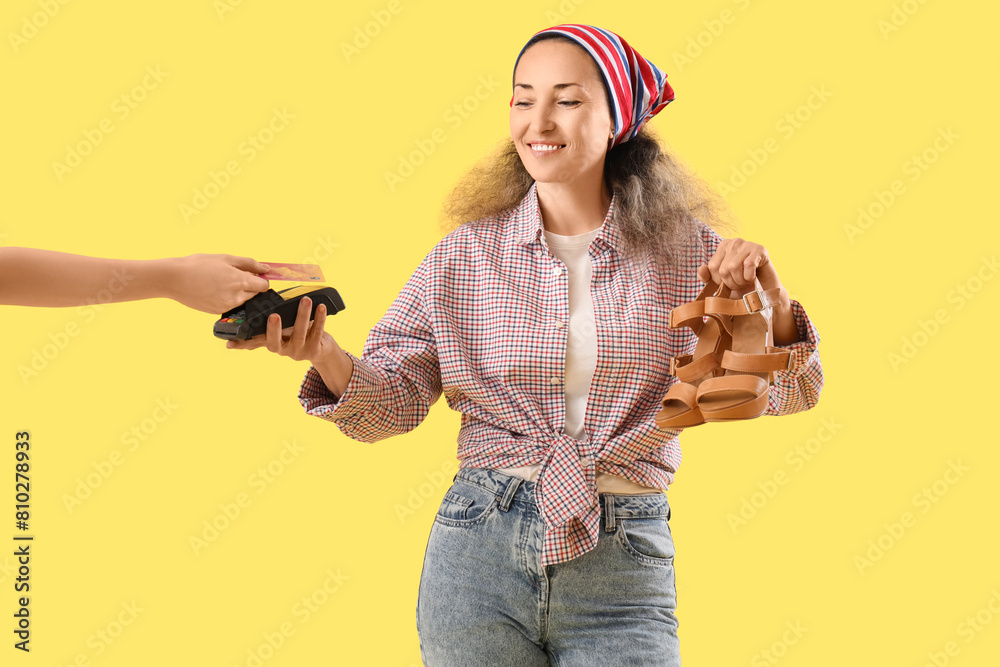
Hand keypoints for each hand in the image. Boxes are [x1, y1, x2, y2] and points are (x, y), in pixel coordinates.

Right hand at [167, 254, 270, 313]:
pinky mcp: (217, 312)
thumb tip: (266, 269)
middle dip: (249, 285)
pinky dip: (227, 298)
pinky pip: (230, 305)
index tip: (254, 274)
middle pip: (254, 293)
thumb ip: (249, 264)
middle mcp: (236, 297)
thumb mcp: (226, 258)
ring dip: (238, 292)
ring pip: (242, 300)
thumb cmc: (199, 265)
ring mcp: (226, 307)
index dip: (260, 279)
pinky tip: (214, 290)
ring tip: (220, 281)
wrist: (174, 279)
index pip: (263, 286)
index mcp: (240, 282)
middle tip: (232, 275)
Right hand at [227, 295, 354, 395]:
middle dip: (274, 329)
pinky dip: (319, 319)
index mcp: (272, 343)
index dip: (242, 344)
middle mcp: (283, 350)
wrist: (322, 349)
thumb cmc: (298, 333)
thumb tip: (259, 306)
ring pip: (299, 333)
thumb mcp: (283, 330)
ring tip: (305, 300)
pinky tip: (320, 307)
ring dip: (302, 315)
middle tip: (273, 315)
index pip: (254, 344)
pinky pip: (317, 332)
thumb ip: (271, 323)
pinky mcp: (314, 350)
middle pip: (275, 342)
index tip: (229, 343)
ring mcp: (299, 351)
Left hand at [698, 237, 787, 307]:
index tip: (729, 283)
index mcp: (722, 246)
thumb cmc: (742, 283)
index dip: (720, 281)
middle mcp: (734, 242)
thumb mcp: (722, 282)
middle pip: (723, 269)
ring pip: (734, 267)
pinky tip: (753, 277)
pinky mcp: (760, 249)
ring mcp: (747, 244)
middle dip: (731, 283)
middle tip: (740, 283)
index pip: (712, 267)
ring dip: (741, 281)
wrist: (765, 289)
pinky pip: (748, 265)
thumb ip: (708, 276)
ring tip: (746, 281)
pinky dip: (750, 277)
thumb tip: (701, 270)